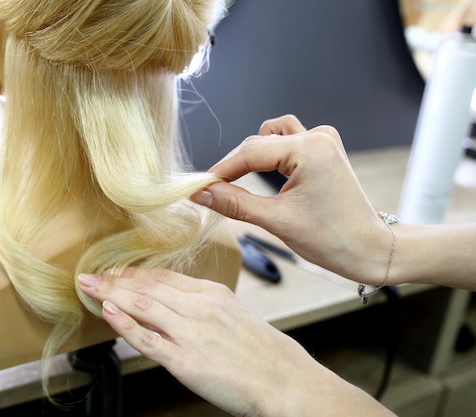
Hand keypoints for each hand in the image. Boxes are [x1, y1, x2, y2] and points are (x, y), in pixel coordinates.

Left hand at [77, 268, 387, 416]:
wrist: (286, 380)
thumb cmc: (265, 352)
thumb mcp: (235, 315)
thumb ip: (205, 306)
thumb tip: (177, 305)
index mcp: (213, 294)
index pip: (164, 277)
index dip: (134, 274)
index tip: (116, 273)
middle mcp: (199, 307)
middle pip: (148, 287)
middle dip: (115, 281)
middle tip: (91, 276)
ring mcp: (191, 332)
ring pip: (143, 306)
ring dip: (112, 295)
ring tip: (90, 288)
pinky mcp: (186, 360)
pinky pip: (148, 338)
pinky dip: (125, 324)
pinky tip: (109, 314)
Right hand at [192, 115, 390, 284]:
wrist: (369, 249)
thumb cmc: (332, 239)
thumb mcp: (276, 221)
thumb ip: (235, 203)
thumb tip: (202, 193)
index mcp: (309, 149)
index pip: (250, 152)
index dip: (221, 170)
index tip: (199, 186)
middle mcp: (318, 137)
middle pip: (258, 143)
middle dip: (234, 165)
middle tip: (213, 190)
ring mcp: (324, 140)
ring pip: (273, 135)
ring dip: (253, 154)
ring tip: (239, 180)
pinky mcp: (325, 149)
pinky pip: (289, 140)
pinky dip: (272, 153)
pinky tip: (265, 173)